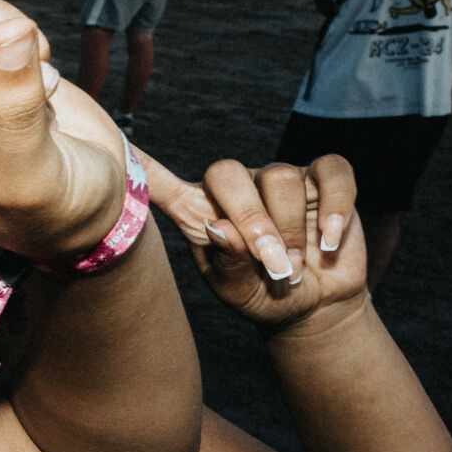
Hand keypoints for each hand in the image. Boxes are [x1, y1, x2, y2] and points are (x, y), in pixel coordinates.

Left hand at [142, 150, 360, 325]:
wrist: (313, 306)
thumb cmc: (263, 295)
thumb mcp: (236, 291)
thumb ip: (226, 264)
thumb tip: (221, 229)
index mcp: (201, 211)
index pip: (163, 183)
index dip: (142, 167)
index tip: (116, 145)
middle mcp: (237, 187)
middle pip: (228, 173)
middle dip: (251, 221)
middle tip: (271, 265)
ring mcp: (280, 179)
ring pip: (280, 178)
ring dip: (291, 229)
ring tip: (293, 265)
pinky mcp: (324, 180)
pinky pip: (331, 174)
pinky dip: (335, 208)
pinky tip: (330, 240)